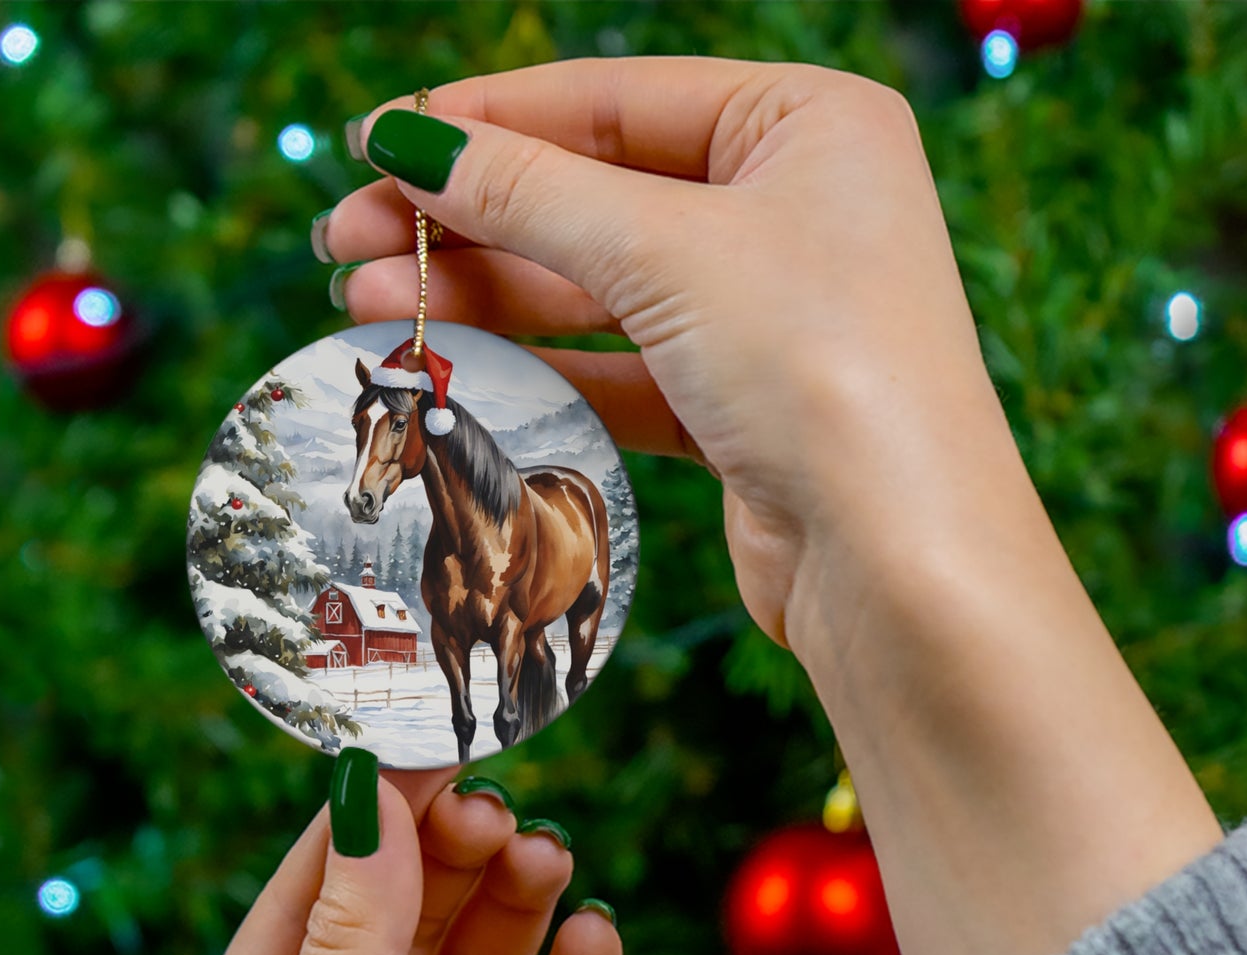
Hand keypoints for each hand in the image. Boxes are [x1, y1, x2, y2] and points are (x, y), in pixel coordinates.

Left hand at [161, 767, 621, 954]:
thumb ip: (351, 945)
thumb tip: (369, 799)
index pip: (313, 900)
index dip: (369, 822)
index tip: (426, 745)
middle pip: (407, 927)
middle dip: (450, 862)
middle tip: (500, 807)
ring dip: (515, 911)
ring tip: (549, 858)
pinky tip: (595, 941)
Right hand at [322, 60, 1222, 954]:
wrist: (900, 562)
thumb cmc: (823, 369)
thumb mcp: (667, 252)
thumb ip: (530, 193)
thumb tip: (407, 143)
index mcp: (808, 126)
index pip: (616, 99)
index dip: (488, 122)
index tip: (377, 145)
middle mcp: (794, 211)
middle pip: (597, 196)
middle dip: (470, 220)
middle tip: (346, 241)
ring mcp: (769, 315)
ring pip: (600, 289)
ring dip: (488, 295)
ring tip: (370, 303)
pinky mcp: (743, 407)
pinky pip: (623, 366)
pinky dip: (543, 364)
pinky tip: (457, 362)